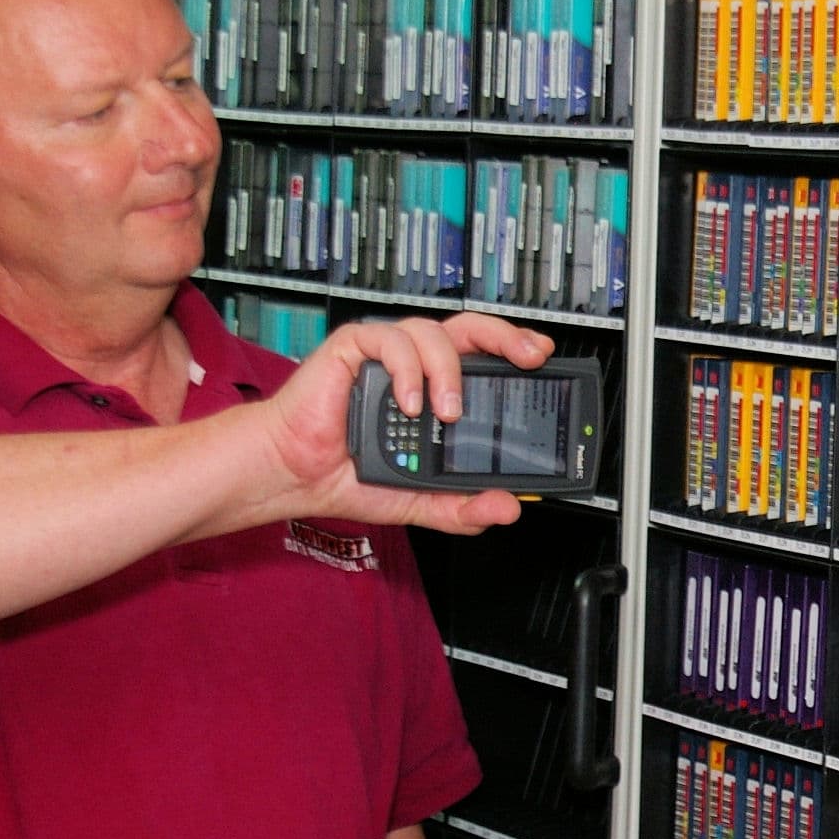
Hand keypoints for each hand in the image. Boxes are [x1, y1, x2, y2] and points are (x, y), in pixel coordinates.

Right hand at [251, 314, 556, 534]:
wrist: (294, 476)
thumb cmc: (349, 474)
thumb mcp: (421, 501)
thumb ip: (463, 508)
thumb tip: (507, 509)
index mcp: (436, 389)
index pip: (484, 358)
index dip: (515, 348)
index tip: (544, 357)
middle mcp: (415, 366)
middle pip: (470, 330)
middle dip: (505, 336)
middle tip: (528, 356)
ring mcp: (385, 356)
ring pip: (432, 331)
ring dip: (449, 370)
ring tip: (448, 411)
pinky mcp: (352, 350)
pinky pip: (388, 339)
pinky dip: (406, 369)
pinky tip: (408, 402)